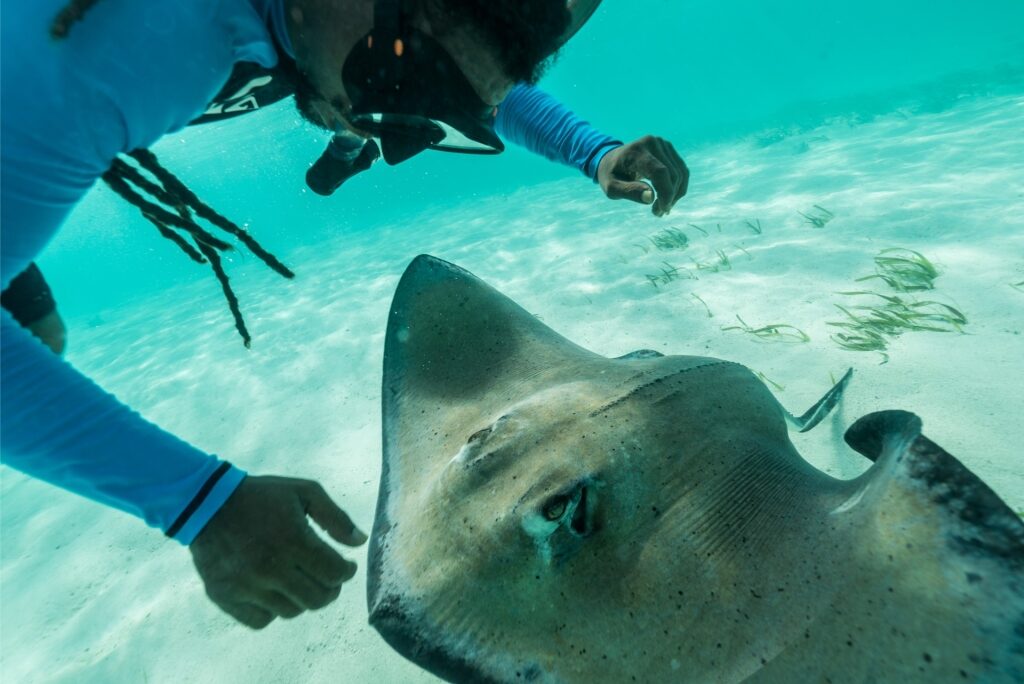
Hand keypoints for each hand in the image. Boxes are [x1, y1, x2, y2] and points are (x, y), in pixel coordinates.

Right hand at [190, 475, 366, 628]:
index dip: (346, 572)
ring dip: (302, 598)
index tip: (344, 566)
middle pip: (317, 599)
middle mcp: (269, 567)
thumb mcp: (304, 492)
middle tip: (326, 577)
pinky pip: (262, 620)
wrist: (206, 503)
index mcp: (292, 539)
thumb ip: (335, 517)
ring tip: (299, 579)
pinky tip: (273, 590)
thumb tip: (360, 542)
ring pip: (292, 611)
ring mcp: (245, 586)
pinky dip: (272, 610)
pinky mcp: (225, 597)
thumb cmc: (262, 496)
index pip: (335, 574)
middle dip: (330, 589)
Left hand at [597, 135, 688, 216]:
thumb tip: (650, 197)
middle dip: (670, 197)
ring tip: (662, 207)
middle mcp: (652, 143)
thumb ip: (629, 192)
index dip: (666, 193)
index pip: (660, 172)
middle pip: (672, 174)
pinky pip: (681, 170)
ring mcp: (663, 144)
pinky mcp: (669, 149)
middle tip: (658, 212)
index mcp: (636, 151)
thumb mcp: (611, 188)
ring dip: (676, 194)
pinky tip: (668, 198)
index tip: (661, 210)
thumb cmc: (611, 175)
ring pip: (681, 173)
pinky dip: (678, 187)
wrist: (611, 159)